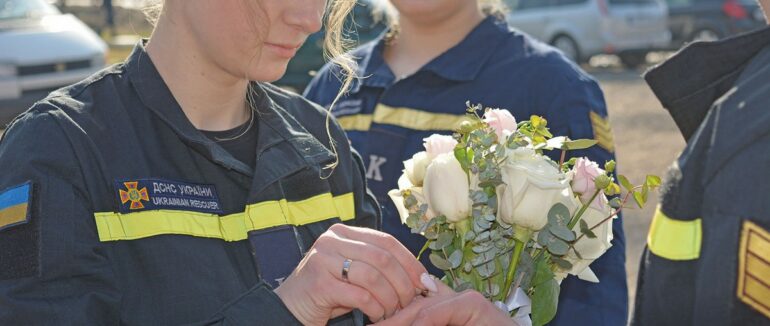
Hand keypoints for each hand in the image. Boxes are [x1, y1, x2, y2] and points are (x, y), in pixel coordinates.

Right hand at [274, 224, 431, 324]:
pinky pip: (361, 295)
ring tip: (393, 311)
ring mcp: (323, 259)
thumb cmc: (327, 291)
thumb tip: (420, 276)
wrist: (290, 308)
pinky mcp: (320, 283)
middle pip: (383, 258)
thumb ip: (378, 266)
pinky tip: (377, 316)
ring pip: (374, 277)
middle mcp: (331, 240)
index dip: (410, 261)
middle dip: (403, 282)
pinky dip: (375, 308)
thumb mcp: (353, 272)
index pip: (386, 241)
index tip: (425, 281)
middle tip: (411, 301)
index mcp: (343, 232)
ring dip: (390, 298)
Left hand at [376, 276, 517, 325]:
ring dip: (399, 322)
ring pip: (422, 309)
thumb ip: (426, 322)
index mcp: (443, 308)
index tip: (372, 324)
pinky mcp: (475, 304)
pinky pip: (440, 311)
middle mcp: (451, 299)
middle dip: (390, 319)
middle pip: (412, 307)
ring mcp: (464, 299)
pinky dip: (425, 322)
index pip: (412, 306)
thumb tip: (394, 322)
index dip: (392, 315)